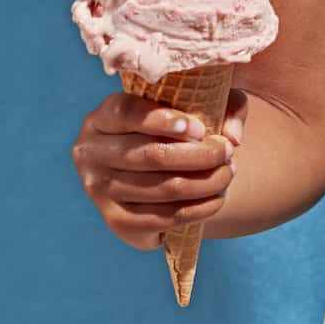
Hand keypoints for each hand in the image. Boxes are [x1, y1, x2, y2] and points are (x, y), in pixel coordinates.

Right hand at [71, 85, 249, 249]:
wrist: (157, 164)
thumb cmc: (178, 125)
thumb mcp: (201, 102)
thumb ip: (226, 106)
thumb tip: (234, 137)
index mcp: (102, 117)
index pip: (126, 113)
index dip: (163, 120)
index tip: (200, 128)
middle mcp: (91, 153)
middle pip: (149, 155)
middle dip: (198, 156)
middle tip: (226, 152)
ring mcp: (99, 191)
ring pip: (159, 189)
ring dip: (203, 183)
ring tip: (228, 173)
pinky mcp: (115, 221)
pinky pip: (160, 218)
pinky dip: (195, 209)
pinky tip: (217, 198)